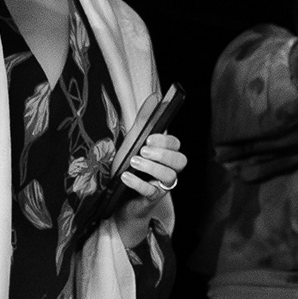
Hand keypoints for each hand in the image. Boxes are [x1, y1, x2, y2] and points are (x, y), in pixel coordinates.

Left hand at [113, 130, 183, 253]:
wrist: (117, 198)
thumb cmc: (127, 168)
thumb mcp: (133, 143)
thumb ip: (143, 123)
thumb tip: (153, 99)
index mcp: (164, 155)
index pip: (176, 145)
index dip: (165, 141)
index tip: (148, 139)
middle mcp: (168, 170)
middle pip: (180, 161)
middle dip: (163, 154)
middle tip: (143, 151)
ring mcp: (161, 185)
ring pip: (170, 176)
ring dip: (152, 167)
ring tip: (133, 162)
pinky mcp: (151, 198)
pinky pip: (151, 191)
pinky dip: (138, 183)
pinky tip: (125, 177)